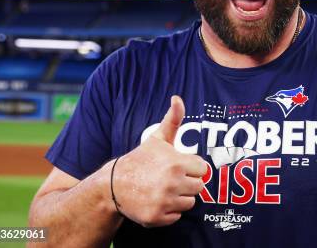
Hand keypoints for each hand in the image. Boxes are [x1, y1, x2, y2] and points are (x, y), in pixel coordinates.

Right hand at [113, 95, 207, 226]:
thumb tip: (177, 98)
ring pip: (189, 202)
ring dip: (180, 197)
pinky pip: (176, 216)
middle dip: (188, 182)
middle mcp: (172, 184)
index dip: (192, 166)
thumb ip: (173, 119)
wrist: (113, 184)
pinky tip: (157, 200)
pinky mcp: (156, 218)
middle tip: (171, 178)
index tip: (178, 165)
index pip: (203, 169)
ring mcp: (164, 202)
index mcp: (176, 164)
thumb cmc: (140, 159)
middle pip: (199, 187)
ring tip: (164, 188)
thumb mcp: (157, 138)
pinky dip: (169, 211)